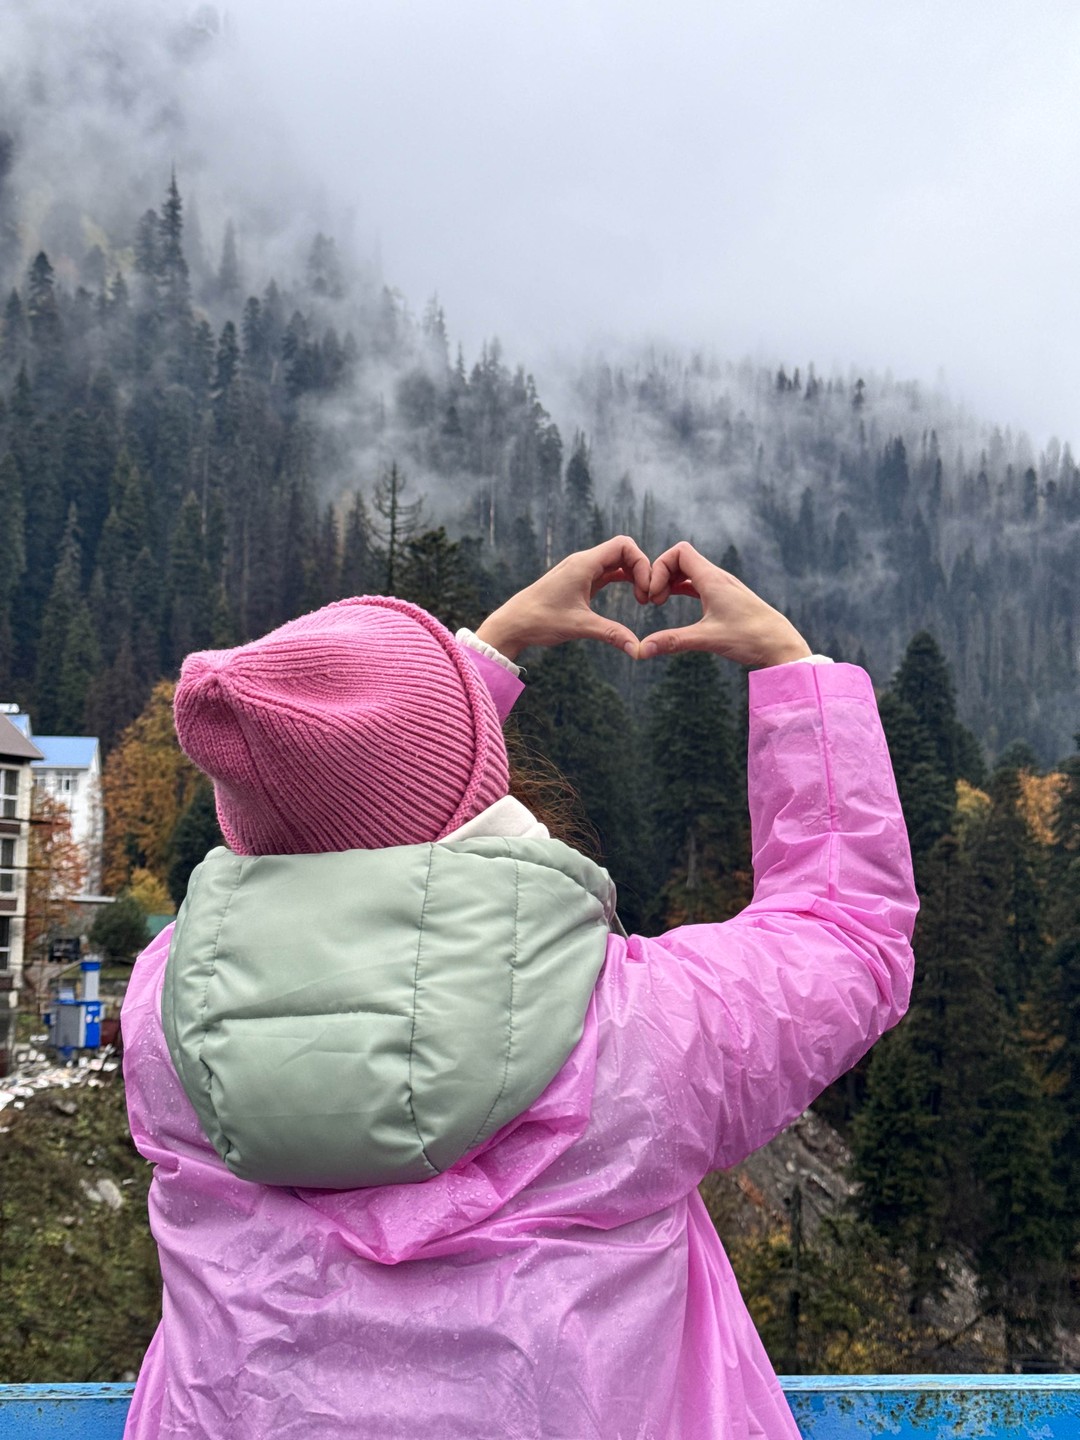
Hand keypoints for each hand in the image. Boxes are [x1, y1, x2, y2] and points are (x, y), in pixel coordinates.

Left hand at [476, 535, 651, 659]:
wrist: (513, 624)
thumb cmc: (540, 620)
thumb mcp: (580, 627)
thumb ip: (612, 634)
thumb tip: (638, 650)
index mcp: (583, 564)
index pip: (624, 545)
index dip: (642, 563)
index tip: (645, 591)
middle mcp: (583, 562)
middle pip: (624, 551)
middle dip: (641, 570)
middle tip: (647, 598)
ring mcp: (580, 571)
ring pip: (616, 562)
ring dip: (633, 576)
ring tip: (642, 599)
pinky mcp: (579, 582)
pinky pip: (607, 573)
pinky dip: (622, 580)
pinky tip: (632, 596)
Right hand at [639, 541, 810, 666]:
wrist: (782, 645)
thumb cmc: (750, 638)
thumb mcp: (707, 639)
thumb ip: (673, 641)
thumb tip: (642, 651)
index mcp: (713, 579)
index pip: (679, 552)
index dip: (660, 568)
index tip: (655, 595)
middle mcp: (718, 577)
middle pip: (681, 558)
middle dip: (661, 574)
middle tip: (653, 601)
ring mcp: (723, 586)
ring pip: (689, 570)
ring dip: (671, 581)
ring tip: (659, 602)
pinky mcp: (726, 597)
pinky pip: (698, 582)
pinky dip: (682, 588)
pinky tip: (674, 601)